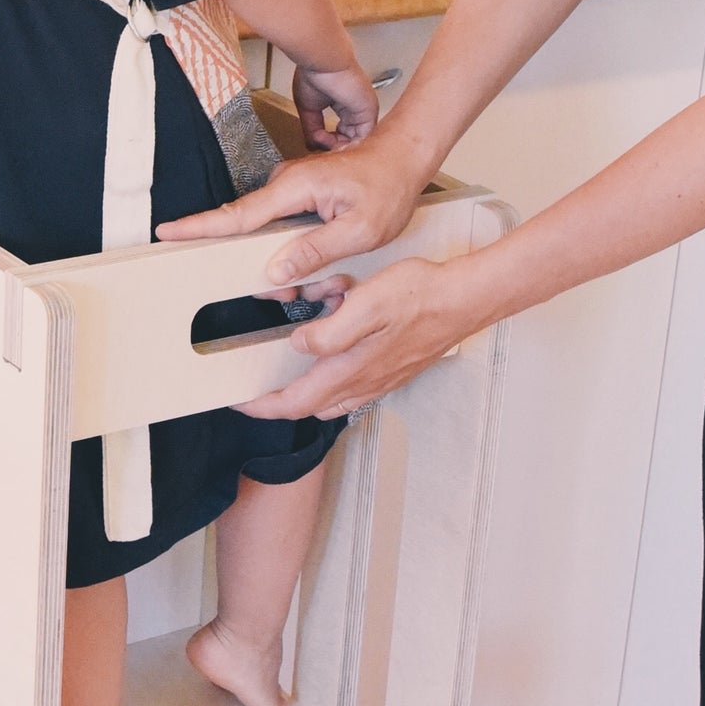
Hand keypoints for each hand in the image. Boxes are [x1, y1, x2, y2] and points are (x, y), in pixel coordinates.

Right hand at [158, 121, 432, 286]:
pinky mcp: (298, 194)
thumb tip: (276, 269)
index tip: (168, 232)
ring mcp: (290, 187)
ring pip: (266, 233)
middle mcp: (286, 183)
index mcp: (295, 188)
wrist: (403, 159)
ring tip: (320, 277)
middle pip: (247, 229)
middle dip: (257, 265)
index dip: (199, 226)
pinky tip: (315, 262)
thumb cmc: (388, 187)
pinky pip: (280, 227)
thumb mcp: (361, 230)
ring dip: (282, 261)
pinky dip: (291, 249)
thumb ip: (316, 249)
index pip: (238, 214)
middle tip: (289, 293)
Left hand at [242, 253, 485, 422]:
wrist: (463, 300)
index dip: (262, 406)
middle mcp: (364, 383)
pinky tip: (336, 354)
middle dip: (281, 401)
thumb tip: (299, 346)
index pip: (294, 402)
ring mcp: (381, 380)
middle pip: (310, 408)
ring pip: (332, 399)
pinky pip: (353, 387)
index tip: (241, 401)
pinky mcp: (393, 371)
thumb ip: (328, 332)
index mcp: (350, 369)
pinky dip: (333, 378)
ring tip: (296, 364)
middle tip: (260, 388)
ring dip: (308, 390)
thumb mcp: (365, 304)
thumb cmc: (420, 297)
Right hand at [293, 59, 378, 149]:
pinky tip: (333, 144)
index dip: (328, 142)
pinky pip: (362, 138)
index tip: (316, 141)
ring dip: (338, 148)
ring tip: (324, 144)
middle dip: (334, 147)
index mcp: (346, 105)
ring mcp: (365, 111)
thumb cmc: (317, 73)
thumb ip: (312, 129)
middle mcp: (358, 109)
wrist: (323, 60)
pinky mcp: (368, 112)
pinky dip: (347, 145)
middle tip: (320, 146)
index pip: (342, 133)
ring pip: (357, 141)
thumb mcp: (308, 108)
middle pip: (350, 139)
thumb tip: (313, 144)